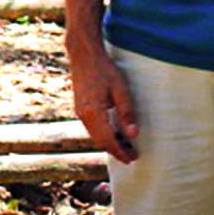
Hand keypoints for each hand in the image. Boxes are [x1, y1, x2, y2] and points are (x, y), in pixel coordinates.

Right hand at [67, 41, 139, 163]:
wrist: (83, 55)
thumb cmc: (104, 70)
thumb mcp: (120, 89)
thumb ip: (126, 113)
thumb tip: (133, 135)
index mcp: (94, 112)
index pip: (108, 140)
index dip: (120, 152)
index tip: (132, 159)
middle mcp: (84, 115)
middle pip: (100, 141)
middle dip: (115, 151)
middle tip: (131, 156)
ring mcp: (80, 112)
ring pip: (94, 135)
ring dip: (109, 143)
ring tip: (125, 146)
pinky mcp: (79, 107)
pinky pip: (91, 128)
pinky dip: (102, 134)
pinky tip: (113, 132)